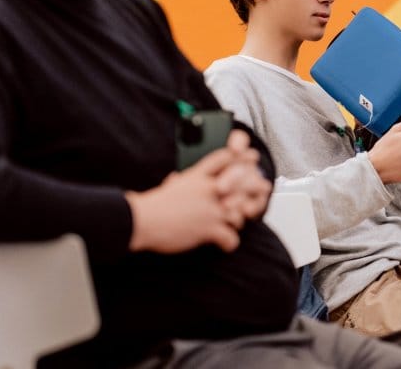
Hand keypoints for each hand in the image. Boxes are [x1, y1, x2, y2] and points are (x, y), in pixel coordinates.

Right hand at [126, 130, 269, 253]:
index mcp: (197, 176)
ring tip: (231, 224)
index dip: (241, 157)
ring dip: (238, 219)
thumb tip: (176, 179)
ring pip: (241, 211)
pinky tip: (224, 244)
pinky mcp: (209, 228)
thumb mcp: (168, 186)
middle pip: (242, 182)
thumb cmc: (152, 205)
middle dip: (252, 188)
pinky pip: (231, 236)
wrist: (142, 221)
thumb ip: (179, 182)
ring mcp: (211, 208)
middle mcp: (208, 189)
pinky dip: (229, 242)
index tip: (251, 157)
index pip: (224, 158)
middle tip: (259, 191)